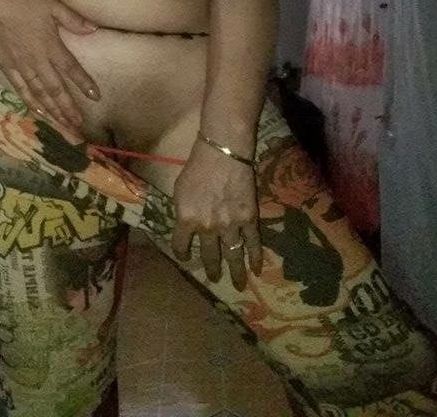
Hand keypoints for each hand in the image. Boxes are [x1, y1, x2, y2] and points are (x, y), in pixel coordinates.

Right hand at [0, 0, 100, 130]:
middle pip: (55, 89)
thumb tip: (93, 30)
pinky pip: (20, 89)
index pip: (71, 69)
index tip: (96, 96)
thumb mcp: (52, 3)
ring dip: (51, 110)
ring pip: (38, 94)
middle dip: (67, 108)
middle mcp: (36, 60)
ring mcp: (20, 66)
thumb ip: (72, 19)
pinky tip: (38, 111)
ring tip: (62, 124)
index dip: (84, 83)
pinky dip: (30, 102)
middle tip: (78, 125)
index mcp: (50, 45)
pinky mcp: (5, 66)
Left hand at [171, 137, 262, 289]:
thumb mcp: (179, 190)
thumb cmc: (197, 166)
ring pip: (233, 256)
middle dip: (211, 269)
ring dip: (235, 272)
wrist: (223, 153)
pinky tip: (257, 270)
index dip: (182, 253)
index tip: (185, 256)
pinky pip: (252, 244)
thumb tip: (185, 224)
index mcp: (187, 220)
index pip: (180, 245)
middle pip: (209, 256)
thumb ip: (182, 211)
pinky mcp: (248, 219)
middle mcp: (208, 228)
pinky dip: (255, 258)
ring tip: (237, 284)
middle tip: (213, 278)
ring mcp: (230, 225)